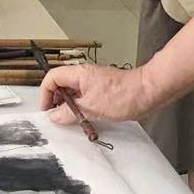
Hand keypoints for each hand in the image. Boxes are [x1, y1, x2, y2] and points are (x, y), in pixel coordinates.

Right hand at [40, 63, 162, 124]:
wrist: (148, 92)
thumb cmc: (125, 95)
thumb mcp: (91, 108)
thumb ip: (69, 113)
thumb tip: (54, 117)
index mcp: (78, 74)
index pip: (51, 78)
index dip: (45, 94)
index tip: (47, 110)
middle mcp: (84, 76)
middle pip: (60, 85)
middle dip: (56, 101)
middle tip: (57, 117)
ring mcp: (93, 83)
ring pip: (73, 93)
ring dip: (69, 106)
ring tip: (71, 120)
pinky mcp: (102, 91)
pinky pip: (84, 98)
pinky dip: (81, 108)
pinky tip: (85, 119)